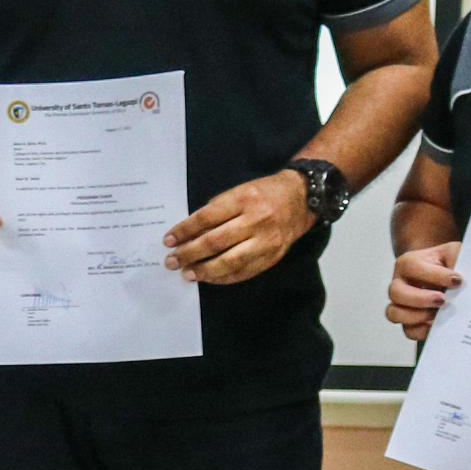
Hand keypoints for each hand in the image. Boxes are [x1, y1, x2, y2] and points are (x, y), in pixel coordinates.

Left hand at [165, 170, 316, 284]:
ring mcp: (266, 241)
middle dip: (190, 253)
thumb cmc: (263, 193)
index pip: (206, 218)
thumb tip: (189, 234)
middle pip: (216, 242)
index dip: (185, 231)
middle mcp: (256, 221)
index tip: (169, 240)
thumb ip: (215, 211)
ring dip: (205, 270)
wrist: (301, 198)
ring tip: (188, 273)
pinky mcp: (273, 257)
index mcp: (243, 200)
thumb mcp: (238, 191)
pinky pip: (245, 272)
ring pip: (230, 262)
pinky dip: (224, 277)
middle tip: (172, 261)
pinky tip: (209, 278)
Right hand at [386, 241, 463, 340]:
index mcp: (408, 263)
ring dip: (416, 316)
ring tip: (437, 315)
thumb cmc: (450, 262)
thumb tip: (466, 273)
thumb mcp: (455, 252)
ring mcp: (402, 304)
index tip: (458, 281)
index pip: (414, 268)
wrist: (449, 276)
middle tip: (443, 300)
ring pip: (394, 314)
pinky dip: (422, 331)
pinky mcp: (410, 322)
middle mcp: (400, 284)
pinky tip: (437, 325)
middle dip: (420, 298)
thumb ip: (458, 256)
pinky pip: (409, 331)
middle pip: (396, 293)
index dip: (435, 276)